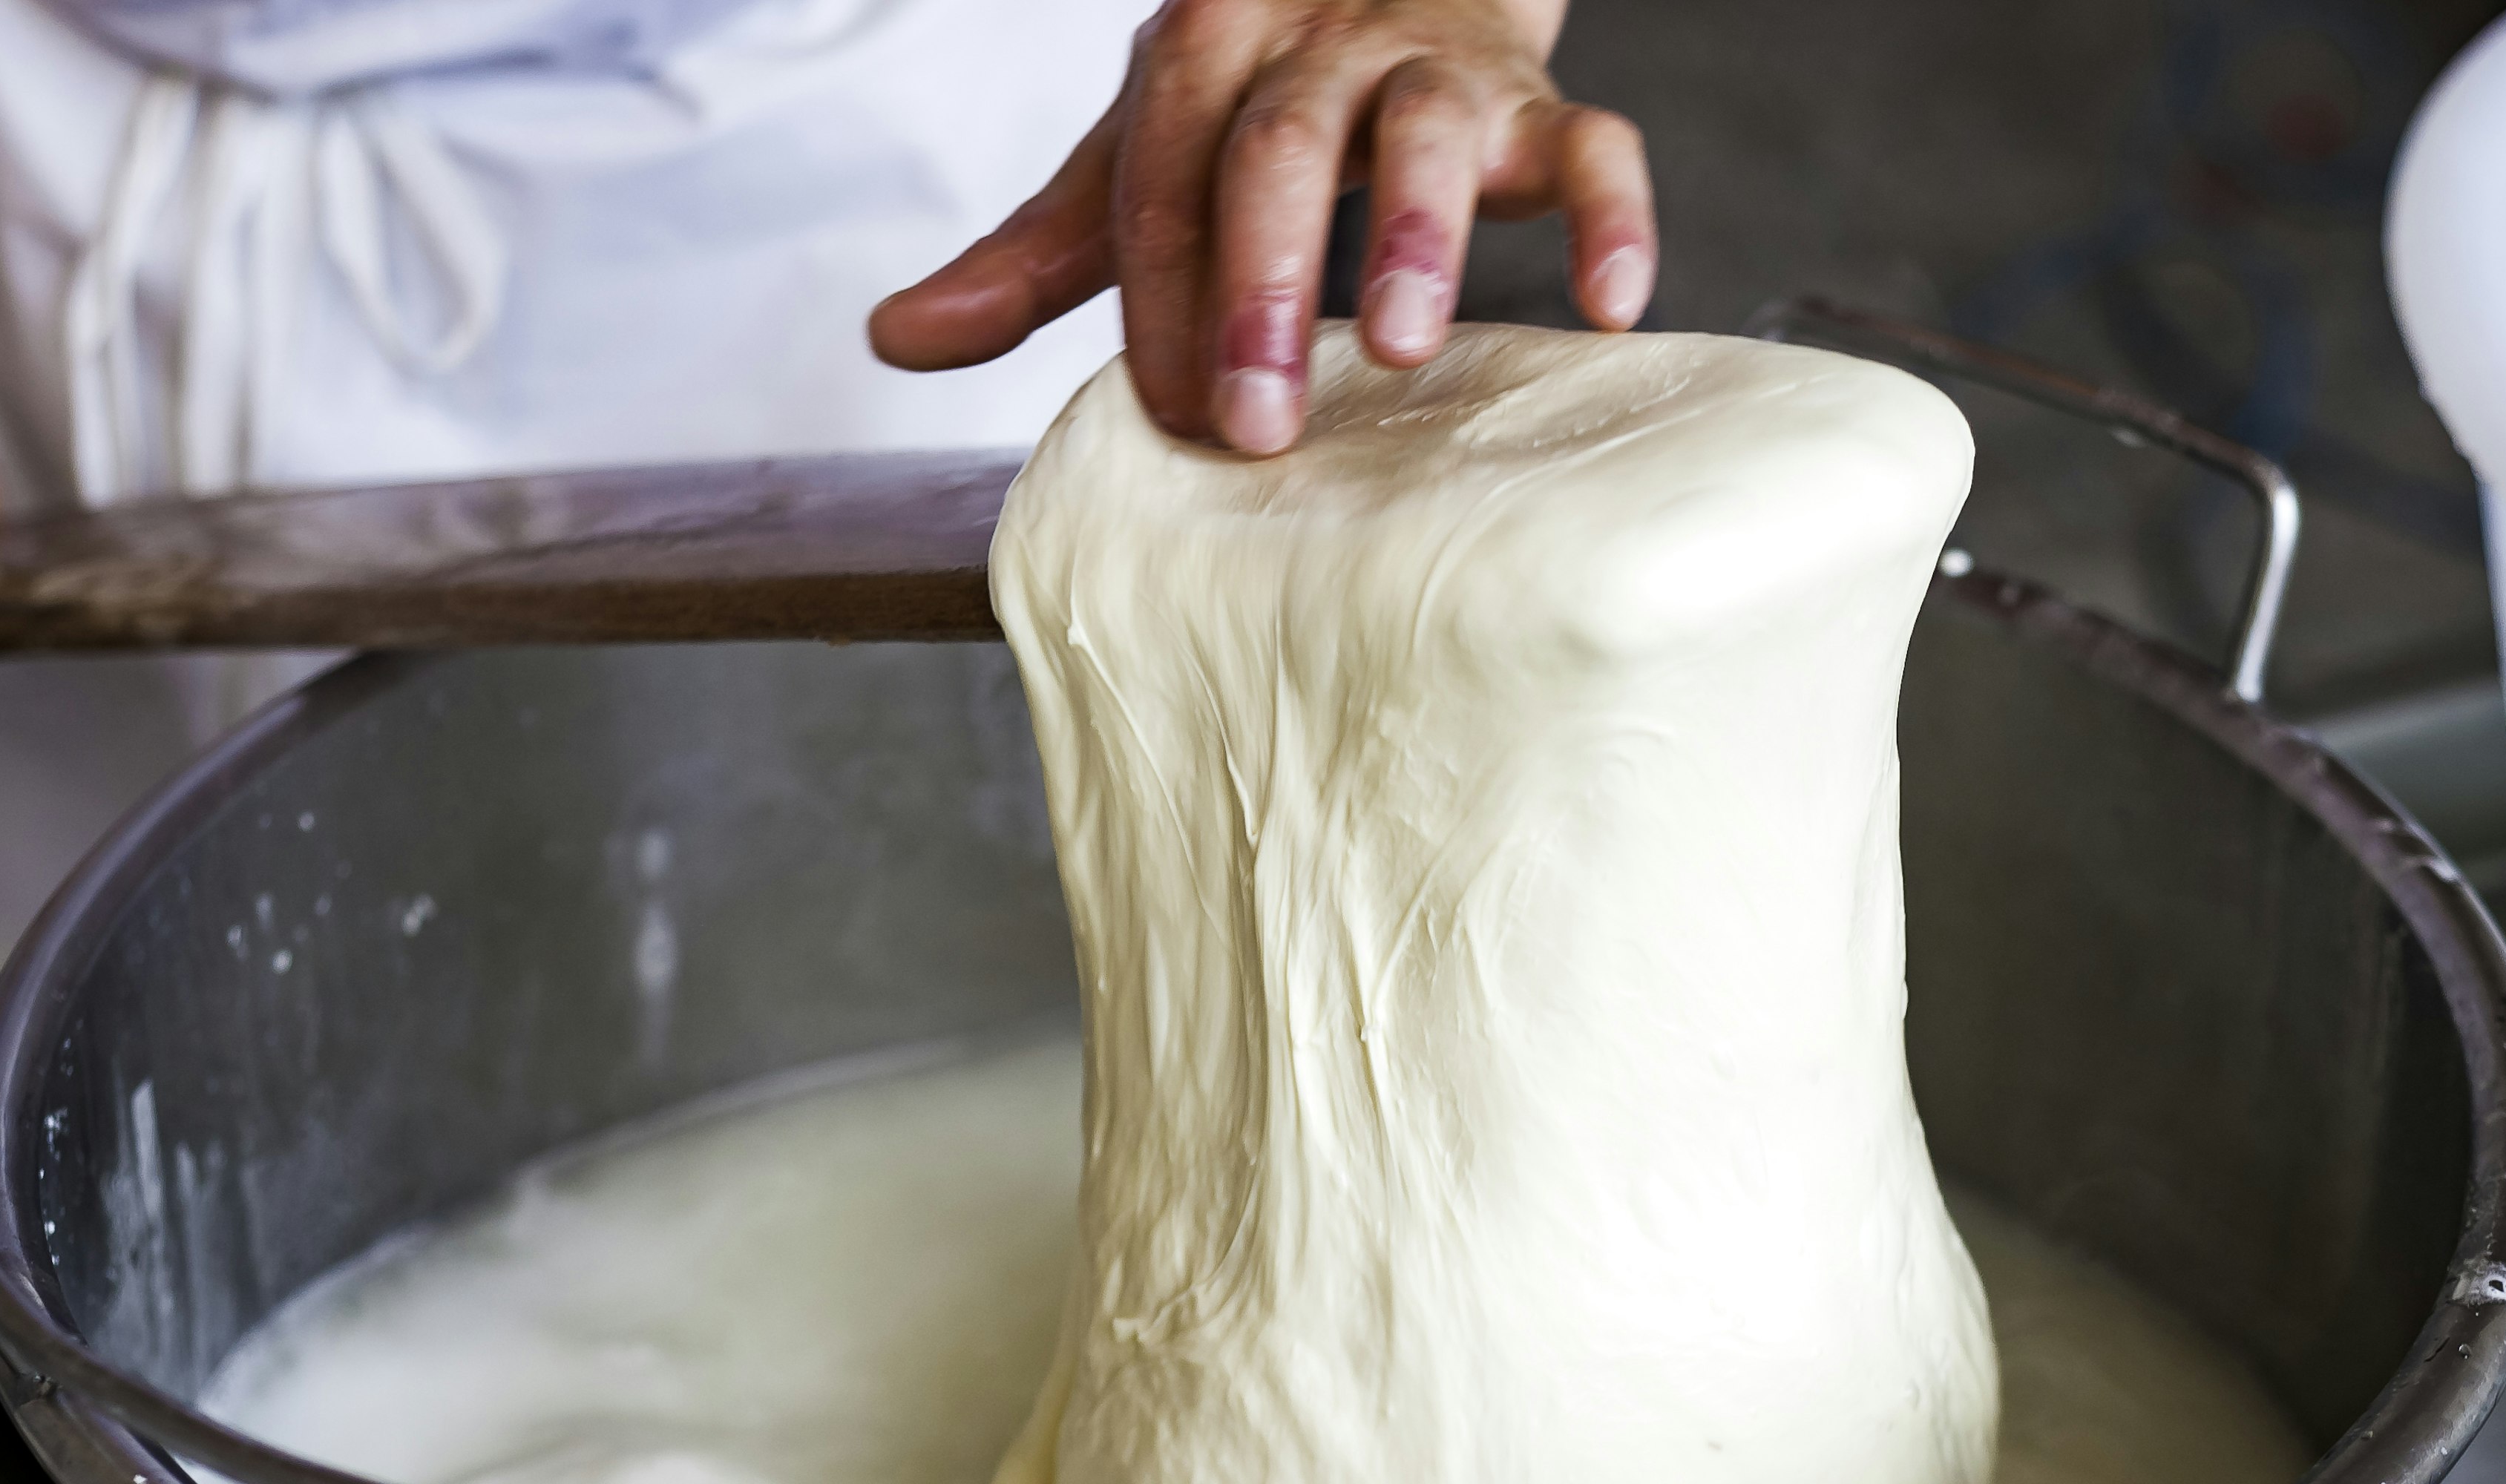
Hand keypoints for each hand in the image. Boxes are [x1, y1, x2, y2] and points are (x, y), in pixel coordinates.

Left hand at [868, 0, 1652, 455]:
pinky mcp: (1543, 105)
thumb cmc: (1253, 107)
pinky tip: (1611, 307)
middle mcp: (1323, 41)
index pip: (1170, 171)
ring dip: (1420, 236)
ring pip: (1434, 125)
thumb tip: (895, 339)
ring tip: (1404, 348)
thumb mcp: (1135, 163)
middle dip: (1266, 284)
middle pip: (1285, 144)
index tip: (1174, 416)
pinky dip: (1608, 217)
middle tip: (1258, 420)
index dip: (1165, 295)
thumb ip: (1028, 258)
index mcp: (1207, 51)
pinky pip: (1593, 143)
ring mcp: (1440, 66)